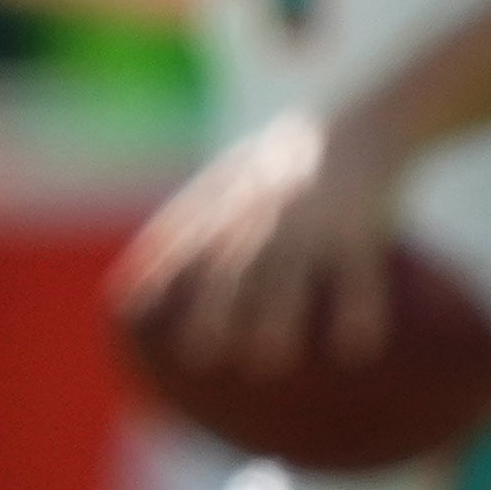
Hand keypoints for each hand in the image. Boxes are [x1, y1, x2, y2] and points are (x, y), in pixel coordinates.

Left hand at [113, 104, 415, 376]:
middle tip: (197, 355)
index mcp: (227, 207)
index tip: (130, 312)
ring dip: (278, 315)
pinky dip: (359, 311)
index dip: (156, 276)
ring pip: (291, 271)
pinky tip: (357, 351)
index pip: (181, 242)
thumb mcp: (231, 184)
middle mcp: (261, 215)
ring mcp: (309, 220)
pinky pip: (360, 274)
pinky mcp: (359, 226)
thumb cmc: (280, 169)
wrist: (354, 128)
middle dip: (212, 307)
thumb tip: (141, 291)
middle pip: (232, 264)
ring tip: (268, 361)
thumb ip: (192, 228)